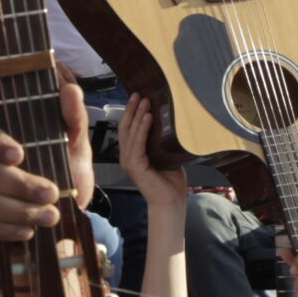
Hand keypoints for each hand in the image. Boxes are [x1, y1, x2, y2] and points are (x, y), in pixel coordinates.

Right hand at [0, 83, 93, 257]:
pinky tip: (27, 231)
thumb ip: (72, 120)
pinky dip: (5, 230)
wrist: (57, 221)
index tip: (20, 155)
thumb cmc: (60, 177)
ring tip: (49, 217)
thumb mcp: (73, 149)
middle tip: (51, 194)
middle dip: (19, 185)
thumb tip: (70, 90)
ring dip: (18, 211)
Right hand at [116, 96, 188, 219]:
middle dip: (132, 109)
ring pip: (131, 133)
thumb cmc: (170, 183)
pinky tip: (147, 118)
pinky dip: (142, 129)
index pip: (129, 130)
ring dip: (137, 115)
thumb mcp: (167, 157)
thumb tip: (171, 127)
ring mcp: (129, 160)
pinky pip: (137, 143)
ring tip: (145, 101)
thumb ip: (163, 144)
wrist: (170, 202)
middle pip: (126, 128)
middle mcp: (127, 156)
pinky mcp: (134, 165)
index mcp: (133, 154)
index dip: (132, 113)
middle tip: (138, 94)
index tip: (138, 98)